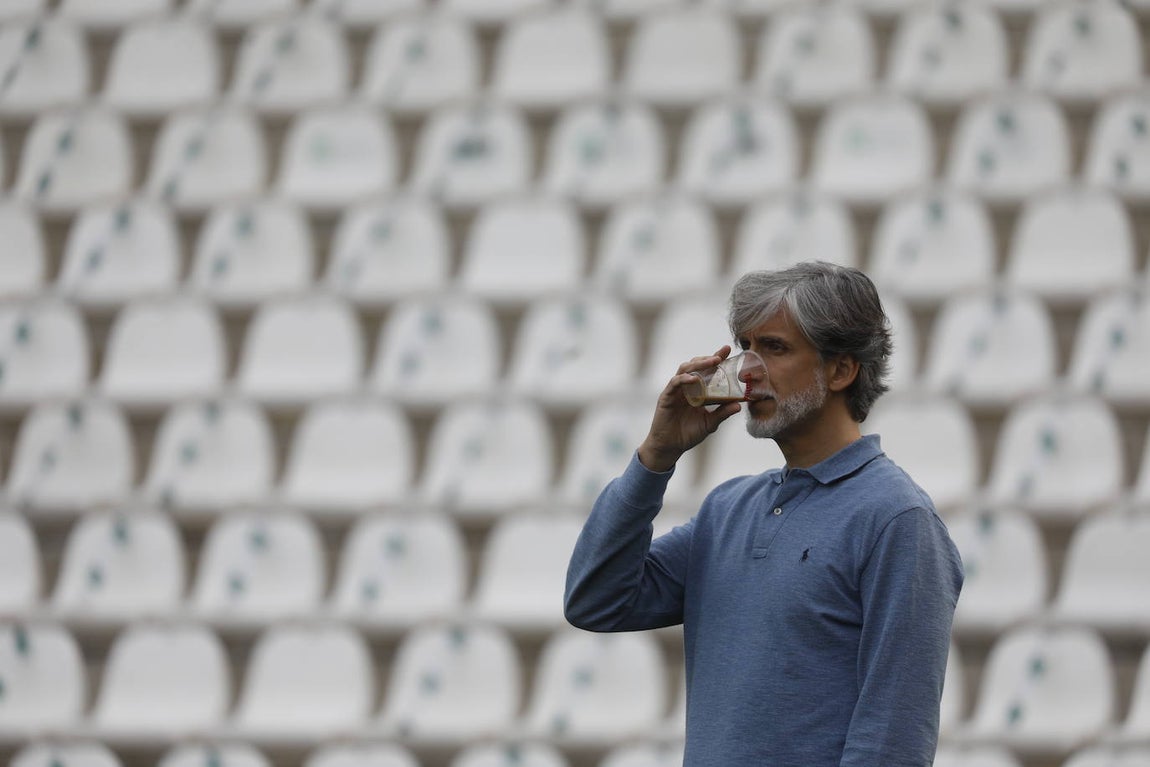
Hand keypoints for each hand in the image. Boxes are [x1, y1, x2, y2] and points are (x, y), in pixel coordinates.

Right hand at [638, 345, 743, 472]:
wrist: (670, 447)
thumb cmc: (688, 434)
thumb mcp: (710, 423)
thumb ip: (722, 413)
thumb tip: (739, 405)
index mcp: (697, 390)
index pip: (707, 371)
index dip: (716, 359)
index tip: (728, 349)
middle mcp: (686, 387)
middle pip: (695, 365)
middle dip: (708, 358)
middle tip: (721, 355)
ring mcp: (675, 391)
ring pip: (684, 369)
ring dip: (698, 364)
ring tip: (712, 362)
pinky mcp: (666, 397)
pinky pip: (674, 383)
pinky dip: (684, 379)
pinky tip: (693, 378)